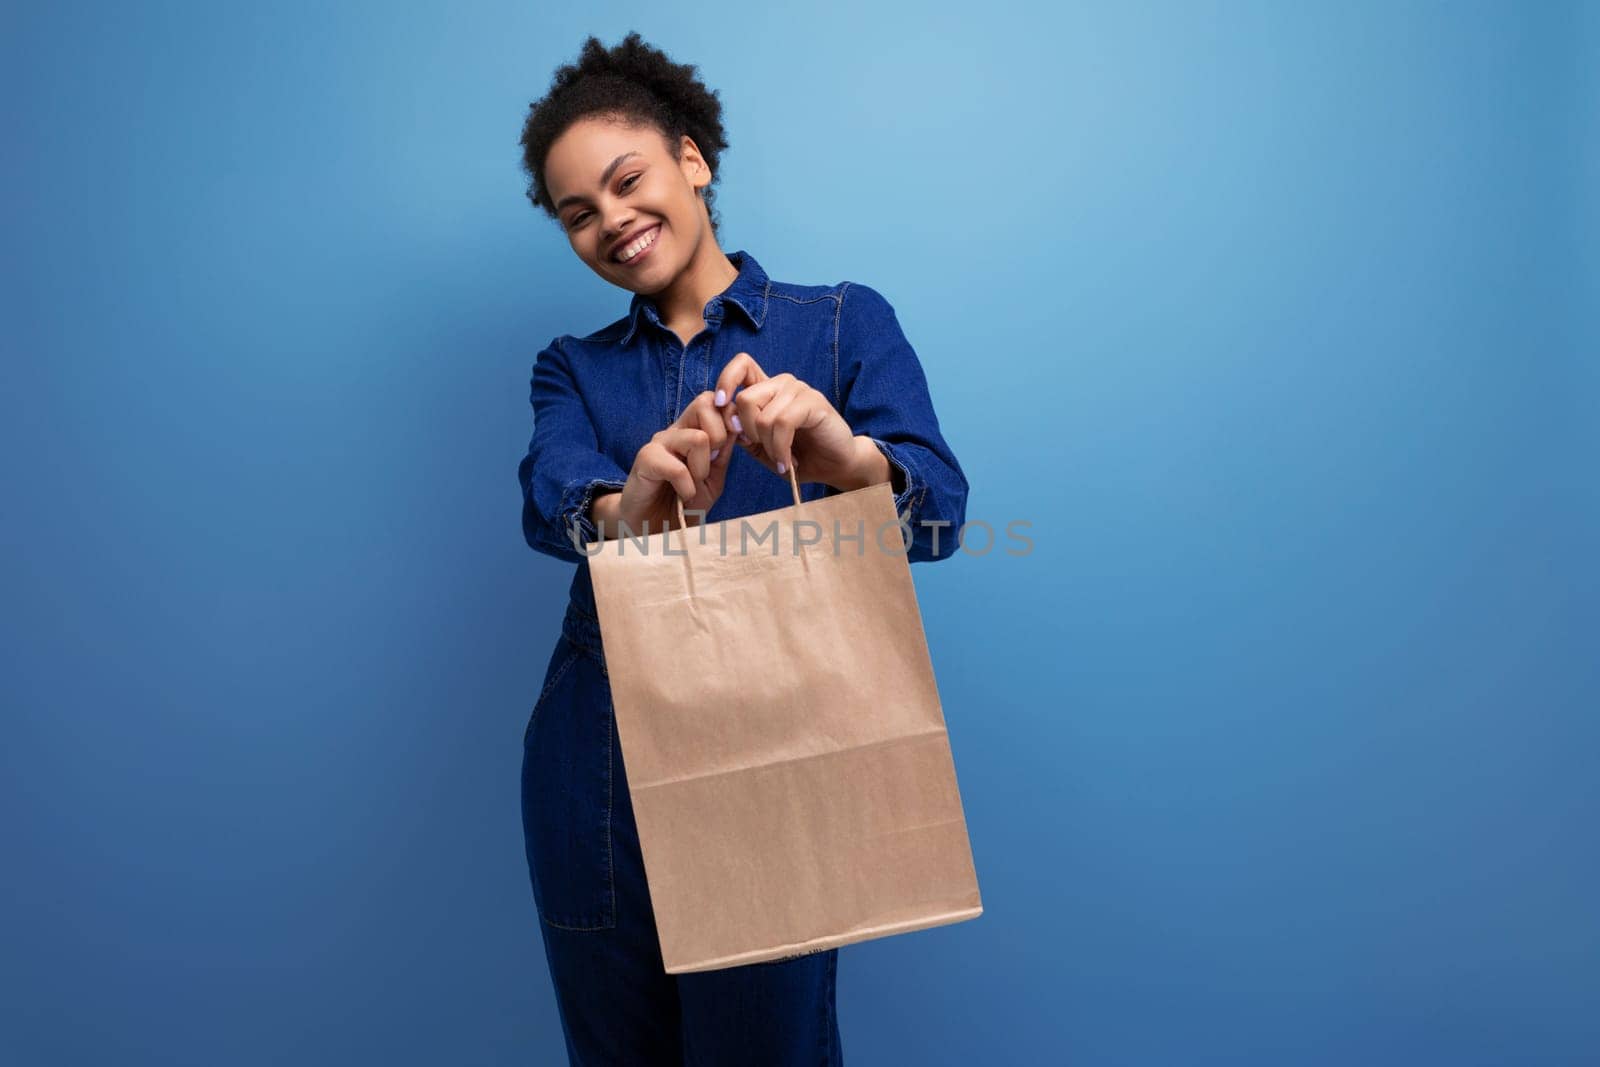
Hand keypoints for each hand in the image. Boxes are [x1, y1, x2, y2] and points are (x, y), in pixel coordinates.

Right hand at [610, 390, 735, 533]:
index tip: (739, 441)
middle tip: (711, 464)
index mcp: (692, 429)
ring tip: (693, 485)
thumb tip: (736, 425)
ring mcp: (659, 443)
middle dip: (720, 436)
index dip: (731, 417)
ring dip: (702, 468)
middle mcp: (675, 430)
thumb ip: (724, 453)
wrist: (656, 527)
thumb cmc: (685, 502)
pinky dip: (687, 486)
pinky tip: (683, 494)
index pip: (713, 400)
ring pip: (698, 437)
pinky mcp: (645, 460)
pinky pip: (678, 467)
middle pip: (704, 403)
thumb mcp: (714, 478)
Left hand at [712, 353, 864, 488]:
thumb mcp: (762, 448)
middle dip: (749, 433)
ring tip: (782, 459)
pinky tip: (790, 462)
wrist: (834, 467)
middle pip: (745, 398)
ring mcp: (799, 390)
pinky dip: (781, 449)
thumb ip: (743, 434)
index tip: (720, 405)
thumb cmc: (799, 457)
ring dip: (769, 446)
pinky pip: (783, 423)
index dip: (725, 381)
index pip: (741, 365)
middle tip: (765, 450)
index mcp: (768, 390)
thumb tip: (729, 422)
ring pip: (763, 415)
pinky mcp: (814, 402)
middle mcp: (783, 384)